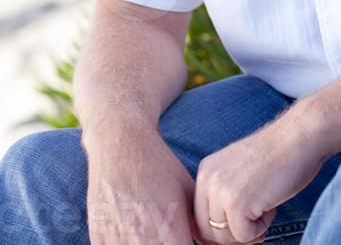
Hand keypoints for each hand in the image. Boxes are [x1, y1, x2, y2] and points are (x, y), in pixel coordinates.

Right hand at [87, 128, 205, 243]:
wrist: (120, 143)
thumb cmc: (158, 165)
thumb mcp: (187, 191)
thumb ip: (196, 225)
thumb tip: (204, 243)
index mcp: (170, 230)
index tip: (185, 242)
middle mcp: (144, 240)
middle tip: (168, 238)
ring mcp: (117, 242)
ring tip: (149, 234)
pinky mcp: (98, 239)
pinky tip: (131, 235)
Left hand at [194, 112, 327, 243]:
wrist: (299, 137)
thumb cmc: (277, 154)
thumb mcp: (238, 169)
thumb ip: (224, 193)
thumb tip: (217, 232)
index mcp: (206, 170)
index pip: (201, 216)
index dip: (223, 227)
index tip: (243, 222)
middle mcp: (208, 179)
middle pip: (208, 230)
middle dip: (233, 233)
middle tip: (256, 219)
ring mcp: (221, 191)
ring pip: (224, 237)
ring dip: (247, 230)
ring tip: (264, 207)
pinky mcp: (237, 204)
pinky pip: (244, 236)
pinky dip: (261, 228)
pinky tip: (271, 206)